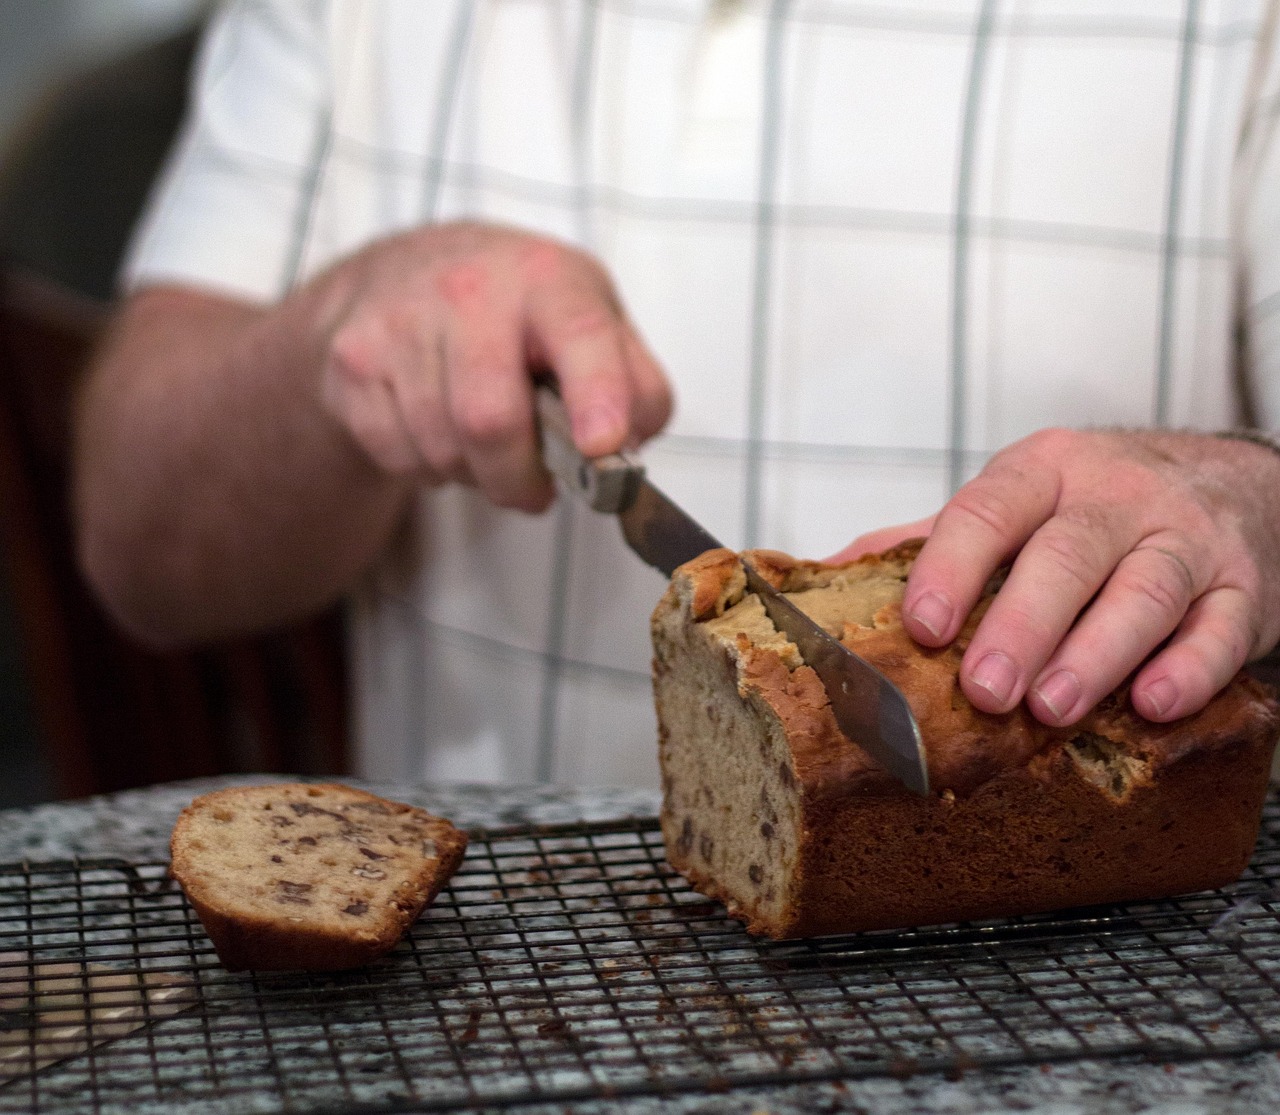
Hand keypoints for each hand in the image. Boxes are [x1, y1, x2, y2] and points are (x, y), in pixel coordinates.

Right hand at [316, 221, 671, 510]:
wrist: (399, 275)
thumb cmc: (517, 313)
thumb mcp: (593, 321)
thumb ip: (636, 385)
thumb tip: (631, 444)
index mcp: (548, 280)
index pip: (580, 334)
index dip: (596, 395)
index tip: (602, 446)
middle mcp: (469, 290)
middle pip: (490, 420)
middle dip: (518, 479)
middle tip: (534, 490)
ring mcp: (400, 322)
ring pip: (443, 449)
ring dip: (473, 474)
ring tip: (483, 446)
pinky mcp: (351, 362)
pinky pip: (398, 456)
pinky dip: (428, 468)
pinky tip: (437, 431)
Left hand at [832, 428, 1279, 725]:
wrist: (1238, 485)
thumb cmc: (1100, 507)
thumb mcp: (1018, 502)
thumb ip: (933, 538)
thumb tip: (831, 572)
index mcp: (1044, 471)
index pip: (989, 509)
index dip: (951, 568)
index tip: (921, 625)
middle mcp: (1117, 496)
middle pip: (1067, 554)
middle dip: (1021, 624)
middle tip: (984, 690)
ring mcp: (1187, 539)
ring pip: (1144, 590)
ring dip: (1096, 652)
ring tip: (1052, 708)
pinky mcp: (1244, 588)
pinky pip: (1222, 628)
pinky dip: (1191, 668)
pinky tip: (1154, 704)